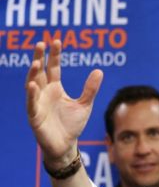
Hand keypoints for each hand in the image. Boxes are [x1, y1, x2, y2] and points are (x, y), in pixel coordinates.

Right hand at [25, 40, 102, 168]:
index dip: (54, 55)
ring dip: (33, 74)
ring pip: (33, 85)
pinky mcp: (34, 116)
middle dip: (40, 58)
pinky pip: (31, 104)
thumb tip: (99, 70)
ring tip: (36, 62)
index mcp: (55, 88)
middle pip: (40, 72)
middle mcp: (44, 93)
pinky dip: (31, 94)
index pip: (54, 68)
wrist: (66, 145)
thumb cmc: (73, 125)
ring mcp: (38, 103)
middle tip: (41, 43)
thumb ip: (90, 89)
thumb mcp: (84, 104)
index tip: (56, 41)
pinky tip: (32, 85)